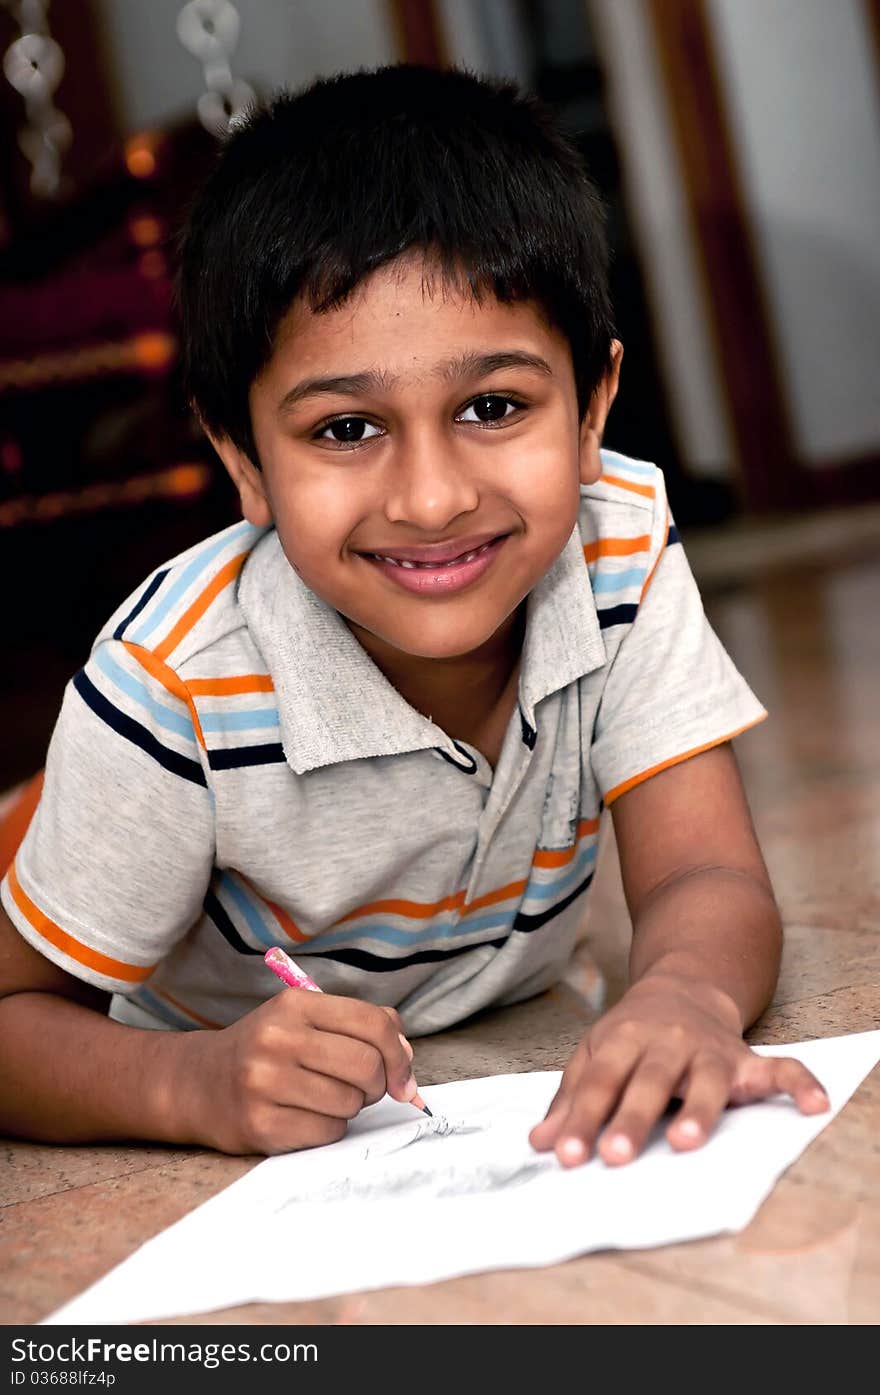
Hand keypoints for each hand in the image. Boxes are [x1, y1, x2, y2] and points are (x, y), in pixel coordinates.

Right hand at [177, 992, 417, 1154]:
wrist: (198, 1083)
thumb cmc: (267, 1050)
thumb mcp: (305, 1020)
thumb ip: (360, 1027)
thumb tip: (406, 1060)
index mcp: (294, 1005)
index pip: (372, 1023)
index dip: (399, 1053)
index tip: (402, 1076)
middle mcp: (277, 1039)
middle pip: (366, 1065)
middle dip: (377, 1084)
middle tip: (361, 1088)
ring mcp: (265, 1083)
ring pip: (350, 1103)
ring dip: (349, 1108)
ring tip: (323, 1098)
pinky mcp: (260, 1125)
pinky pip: (327, 1132)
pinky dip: (328, 1129)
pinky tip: (304, 1117)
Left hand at [529, 974, 829, 1166]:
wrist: (684, 984)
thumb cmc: (632, 1033)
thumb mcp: (596, 1053)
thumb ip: (571, 1098)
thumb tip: (539, 1143)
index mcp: (623, 1040)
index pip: (599, 1083)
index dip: (581, 1119)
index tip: (567, 1156)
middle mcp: (666, 1043)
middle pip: (648, 1081)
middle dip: (632, 1118)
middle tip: (615, 1155)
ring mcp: (709, 1049)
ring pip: (706, 1079)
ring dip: (700, 1110)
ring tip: (689, 1143)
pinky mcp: (746, 1058)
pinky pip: (780, 1069)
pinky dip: (800, 1084)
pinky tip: (816, 1106)